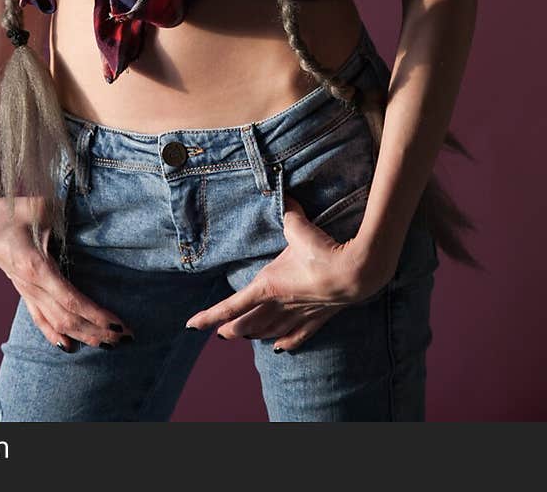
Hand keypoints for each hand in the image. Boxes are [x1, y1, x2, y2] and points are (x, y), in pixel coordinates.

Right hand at [0, 186, 133, 352]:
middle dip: (97, 331)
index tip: (118, 324)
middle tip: (125, 338)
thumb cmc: (12, 209)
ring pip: (55, 324)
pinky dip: (55, 335)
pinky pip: (39, 319)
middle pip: (68, 319)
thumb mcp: (42, 207)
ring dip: (82, 336)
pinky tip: (68, 347)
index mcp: (37, 268)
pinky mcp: (22, 289)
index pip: (72, 301)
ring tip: (107, 345)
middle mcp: (31, 286)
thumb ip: (67, 216)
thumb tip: (90, 221)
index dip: (95, 316)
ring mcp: (25, 290)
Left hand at [184, 195, 391, 352]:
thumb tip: (287, 199)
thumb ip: (288, 213)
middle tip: (219, 334)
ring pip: (269, 331)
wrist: (355, 274)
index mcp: (267, 286)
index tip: (192, 325)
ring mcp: (298, 315)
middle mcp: (279, 305)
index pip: (231, 306)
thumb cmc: (321, 251)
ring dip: (253, 335)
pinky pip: (296, 336)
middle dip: (230, 329)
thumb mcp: (297, 226)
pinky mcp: (316, 319)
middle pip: (247, 324)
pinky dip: (285, 342)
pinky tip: (279, 348)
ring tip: (242, 338)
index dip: (209, 316)